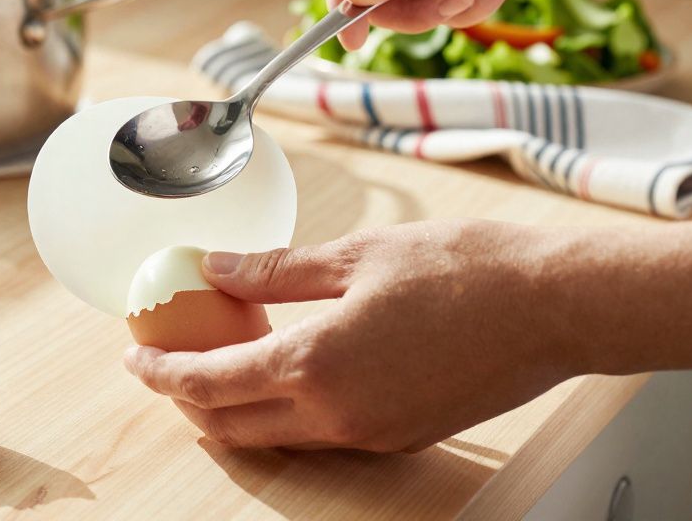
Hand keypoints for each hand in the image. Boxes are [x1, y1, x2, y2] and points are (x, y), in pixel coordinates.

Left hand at [124, 220, 586, 450]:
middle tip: (165, 363)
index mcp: (317, 365)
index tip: (135, 356)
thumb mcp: (355, 256)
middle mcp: (338, 414)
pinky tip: (290, 366)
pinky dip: (286, 408)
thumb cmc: (465, 270)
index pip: (209, 383)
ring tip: (221, 358)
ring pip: (276, 435)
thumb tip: (215, 268)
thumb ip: (274, 271)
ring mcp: (372, 434)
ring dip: (235, 406)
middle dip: (186, 398)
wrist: (556, 308)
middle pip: (231, 425)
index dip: (161, 372)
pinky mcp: (402, 436)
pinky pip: (323, 433)